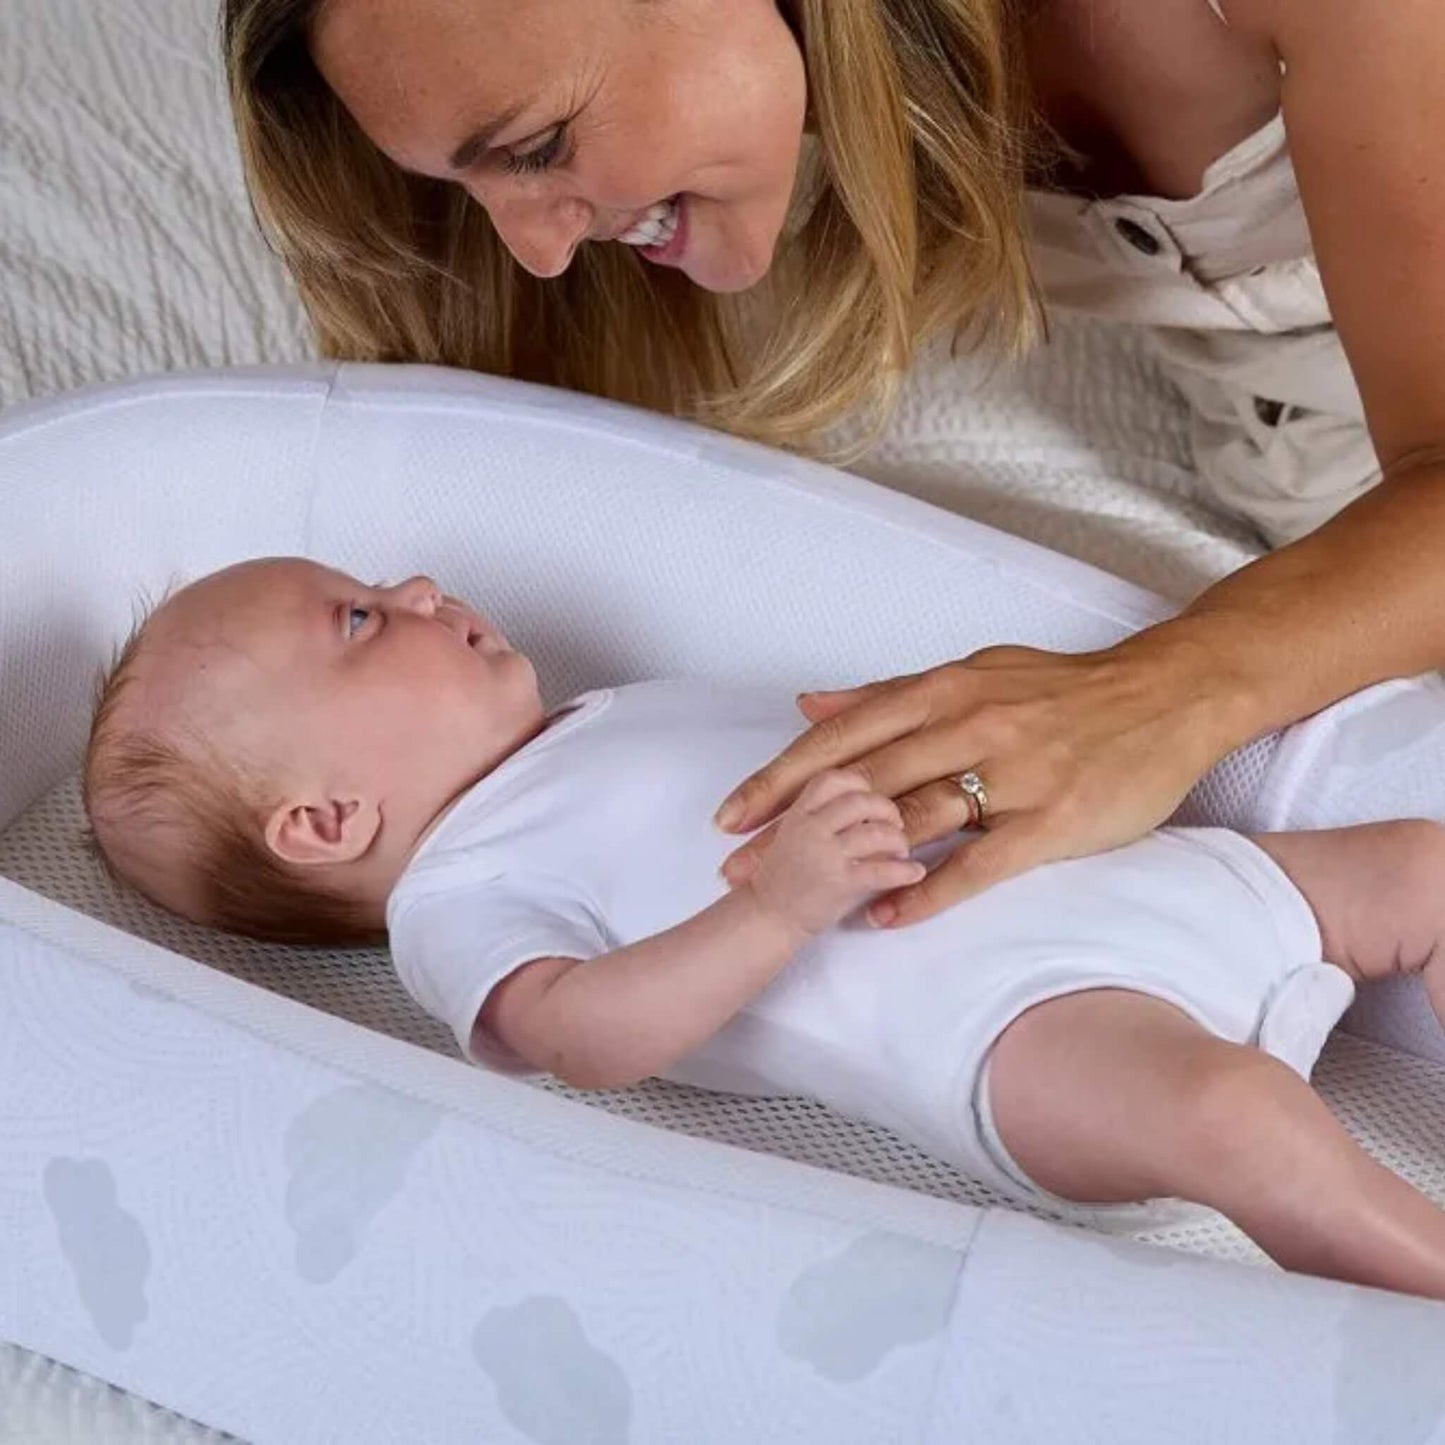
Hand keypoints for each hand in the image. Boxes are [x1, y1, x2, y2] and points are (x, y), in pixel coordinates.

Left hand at [717, 641, 1233, 925]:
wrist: (1168, 695)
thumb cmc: (1062, 689)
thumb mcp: (970, 673)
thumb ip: (886, 692)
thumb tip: (807, 702)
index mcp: (944, 688)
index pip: (843, 736)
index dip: (781, 776)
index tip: (731, 813)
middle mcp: (969, 724)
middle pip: (862, 782)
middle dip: (792, 829)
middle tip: (739, 869)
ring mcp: (1013, 772)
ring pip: (911, 820)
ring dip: (847, 862)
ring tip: (798, 898)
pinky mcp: (1054, 819)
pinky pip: (979, 862)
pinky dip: (927, 890)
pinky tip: (885, 916)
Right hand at [744, 769, 925, 937]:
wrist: (765, 919)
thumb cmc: (780, 883)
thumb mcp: (791, 837)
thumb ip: (821, 819)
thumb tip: (863, 809)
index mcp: (798, 815)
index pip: (832, 780)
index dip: (858, 783)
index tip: (870, 794)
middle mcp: (810, 829)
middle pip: (860, 801)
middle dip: (885, 810)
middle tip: (895, 822)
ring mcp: (825, 855)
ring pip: (875, 833)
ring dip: (897, 840)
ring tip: (901, 850)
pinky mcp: (839, 883)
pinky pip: (882, 871)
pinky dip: (905, 871)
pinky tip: (913, 872)